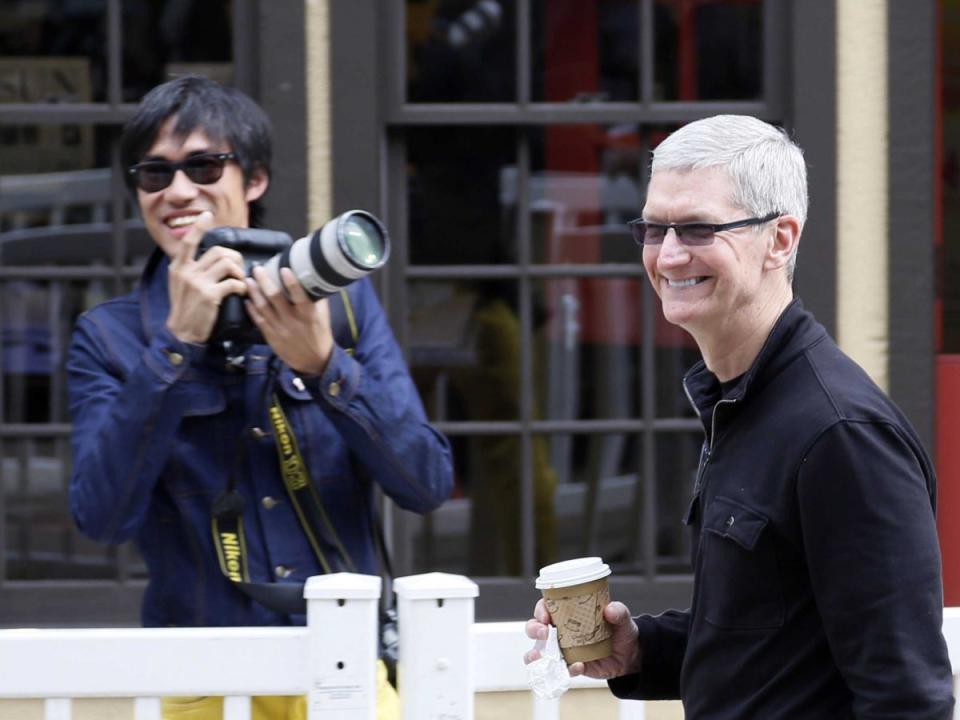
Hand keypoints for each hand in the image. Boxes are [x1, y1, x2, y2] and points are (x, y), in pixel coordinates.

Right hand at [166, 212, 246, 343]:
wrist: (182, 332)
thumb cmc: (185, 308)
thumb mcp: (180, 284)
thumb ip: (191, 268)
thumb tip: (210, 257)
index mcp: (178, 267)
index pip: (189, 241)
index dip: (199, 227)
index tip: (207, 215)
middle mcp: (186, 271)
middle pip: (218, 251)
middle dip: (234, 257)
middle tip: (239, 268)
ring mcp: (197, 282)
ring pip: (227, 263)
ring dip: (239, 271)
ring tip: (240, 280)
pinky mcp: (209, 295)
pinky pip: (233, 282)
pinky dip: (241, 286)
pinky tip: (240, 292)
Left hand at [245, 266, 334, 374]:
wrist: (314, 361)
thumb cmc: (320, 334)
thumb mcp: (323, 316)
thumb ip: (317, 299)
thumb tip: (312, 279)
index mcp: (309, 314)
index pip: (299, 296)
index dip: (291, 282)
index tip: (283, 268)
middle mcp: (293, 321)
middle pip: (275, 298)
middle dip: (264, 281)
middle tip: (257, 269)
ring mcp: (280, 329)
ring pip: (263, 308)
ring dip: (254, 293)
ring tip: (248, 280)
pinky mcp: (271, 337)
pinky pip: (259, 321)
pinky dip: (252, 310)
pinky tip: (247, 300)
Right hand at [524, 599, 640, 679]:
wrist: (629, 656)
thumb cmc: (620, 630)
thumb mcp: (622, 618)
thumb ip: (618, 611)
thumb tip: (610, 610)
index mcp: (567, 613)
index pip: (545, 607)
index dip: (540, 610)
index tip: (545, 616)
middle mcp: (560, 630)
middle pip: (535, 628)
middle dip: (534, 629)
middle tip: (544, 633)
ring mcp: (562, 650)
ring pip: (538, 652)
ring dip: (534, 655)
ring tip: (540, 657)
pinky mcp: (570, 666)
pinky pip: (560, 670)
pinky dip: (566, 670)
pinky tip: (579, 666)